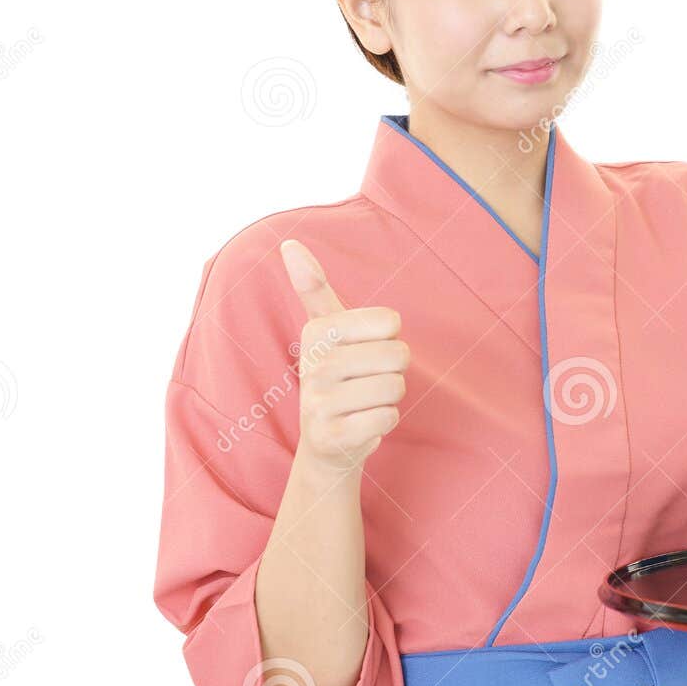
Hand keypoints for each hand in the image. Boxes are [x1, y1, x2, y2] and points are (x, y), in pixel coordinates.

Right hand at [280, 239, 409, 470]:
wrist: (326, 442)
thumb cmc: (337, 377)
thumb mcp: (325, 330)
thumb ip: (312, 287)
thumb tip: (288, 242)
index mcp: (316, 332)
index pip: (390, 321)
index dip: (388, 338)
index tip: (363, 350)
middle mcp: (312, 365)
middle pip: (398, 355)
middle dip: (393, 371)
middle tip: (366, 381)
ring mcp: (318, 403)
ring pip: (395, 387)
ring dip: (390, 397)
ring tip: (364, 401)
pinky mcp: (331, 436)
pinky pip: (387, 417)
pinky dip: (384, 421)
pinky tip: (362, 423)